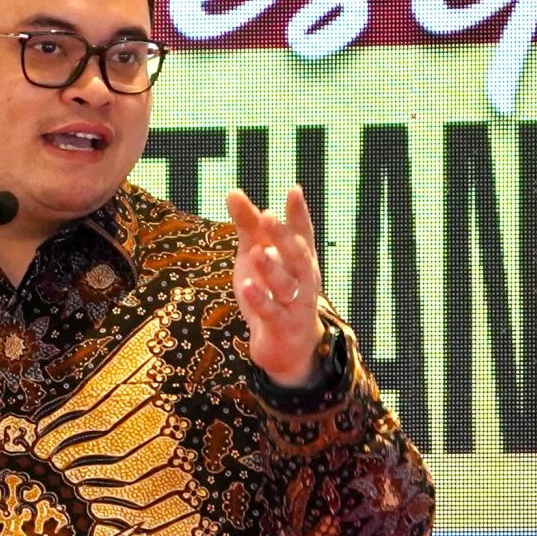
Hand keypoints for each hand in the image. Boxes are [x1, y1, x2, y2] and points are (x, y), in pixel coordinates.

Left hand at [225, 184, 326, 389]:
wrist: (286, 346)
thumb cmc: (272, 292)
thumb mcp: (256, 255)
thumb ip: (248, 225)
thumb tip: (232, 191)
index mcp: (300, 259)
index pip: (302, 233)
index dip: (298, 213)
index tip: (294, 190)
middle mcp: (304, 279)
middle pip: (297, 256)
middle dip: (283, 236)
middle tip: (267, 215)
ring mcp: (296, 304)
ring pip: (287, 285)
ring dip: (272, 269)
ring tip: (257, 253)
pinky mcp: (283, 327)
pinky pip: (272, 313)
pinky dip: (261, 301)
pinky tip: (247, 288)